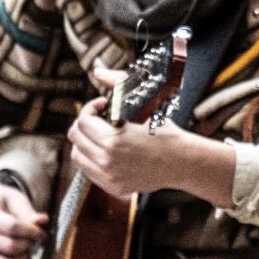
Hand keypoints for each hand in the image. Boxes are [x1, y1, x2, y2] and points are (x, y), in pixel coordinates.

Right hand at [0, 177, 47, 258]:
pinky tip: (26, 256)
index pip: (12, 227)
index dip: (31, 230)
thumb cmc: (4, 201)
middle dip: (29, 242)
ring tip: (29, 246)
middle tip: (35, 237)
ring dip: (24, 258)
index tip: (41, 230)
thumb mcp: (16, 199)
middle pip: (11, 246)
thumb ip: (28, 212)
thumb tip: (42, 220)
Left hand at [66, 66, 194, 198]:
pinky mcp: (112, 186)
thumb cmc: (166, 133)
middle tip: (100, 120)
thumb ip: (119, 84)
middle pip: (75, 138)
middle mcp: (107, 160)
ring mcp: (108, 176)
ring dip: (85, 143)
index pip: (82, 120)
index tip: (102, 106)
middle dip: (85, 124)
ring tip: (102, 136)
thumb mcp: (145, 106)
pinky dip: (93, 159)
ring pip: (78, 156)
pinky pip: (88, 171)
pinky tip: (108, 152)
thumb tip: (97, 72)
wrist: (183, 162)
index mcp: (112, 140)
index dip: (90, 108)